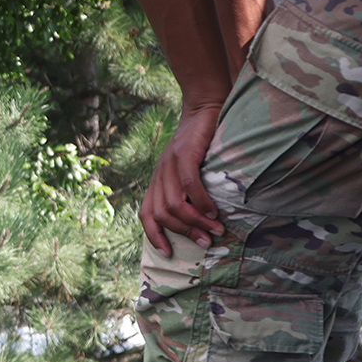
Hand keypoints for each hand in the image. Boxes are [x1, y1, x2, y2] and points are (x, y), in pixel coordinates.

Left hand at [141, 104, 224, 255]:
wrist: (203, 107)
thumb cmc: (201, 143)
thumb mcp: (188, 169)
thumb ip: (187, 191)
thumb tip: (203, 220)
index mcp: (157, 181)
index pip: (146, 213)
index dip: (154, 235)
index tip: (169, 253)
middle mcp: (158, 174)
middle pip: (162, 213)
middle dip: (184, 232)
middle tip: (206, 242)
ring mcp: (169, 163)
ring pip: (174, 203)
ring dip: (195, 221)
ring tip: (215, 230)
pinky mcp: (183, 153)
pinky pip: (188, 185)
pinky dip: (201, 202)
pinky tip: (214, 211)